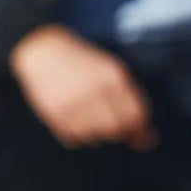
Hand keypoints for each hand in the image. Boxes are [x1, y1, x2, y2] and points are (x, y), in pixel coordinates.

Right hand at [9, 26, 154, 148]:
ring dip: (96, 131)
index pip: (136, 115)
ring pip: (96, 138)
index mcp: (112, 78)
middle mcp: (94, 92)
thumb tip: (147, 139)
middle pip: (116, 129)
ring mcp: (74, 105)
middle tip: (107, 116)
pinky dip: (78, 132)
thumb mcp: (112, 70)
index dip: (140, 128)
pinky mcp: (56, 116)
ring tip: (86, 111)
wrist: (43, 51)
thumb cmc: (82, 62)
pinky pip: (76, 140)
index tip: (138, 132)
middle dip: (117, 129)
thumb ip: (131, 100)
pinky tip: (73, 114)